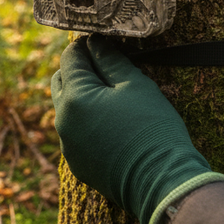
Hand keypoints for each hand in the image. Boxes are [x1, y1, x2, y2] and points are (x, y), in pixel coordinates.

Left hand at [51, 35, 223, 223]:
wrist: (162, 183)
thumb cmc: (152, 129)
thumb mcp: (135, 85)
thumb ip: (110, 59)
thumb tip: (94, 42)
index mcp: (74, 98)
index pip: (70, 58)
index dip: (86, 45)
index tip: (101, 40)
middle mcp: (62, 122)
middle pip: (61, 83)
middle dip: (78, 69)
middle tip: (105, 64)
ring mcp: (68, 146)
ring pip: (67, 110)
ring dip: (81, 96)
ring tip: (110, 93)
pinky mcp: (78, 165)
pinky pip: (75, 135)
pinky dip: (86, 122)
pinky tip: (110, 123)